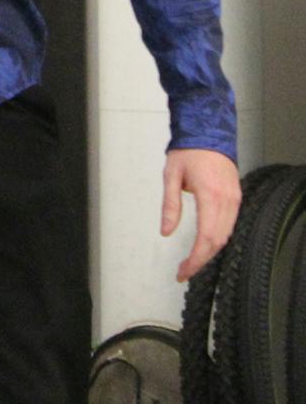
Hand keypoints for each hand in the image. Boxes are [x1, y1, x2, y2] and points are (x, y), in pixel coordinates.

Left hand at [162, 148, 240, 281]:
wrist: (209, 132)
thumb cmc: (187, 152)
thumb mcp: (171, 176)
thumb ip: (170, 206)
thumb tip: (165, 232)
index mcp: (210, 196)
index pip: (206, 237)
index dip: (196, 258)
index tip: (183, 270)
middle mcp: (227, 201)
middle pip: (218, 241)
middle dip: (201, 260)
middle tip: (184, 271)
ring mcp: (235, 200)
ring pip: (226, 235)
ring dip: (210, 251)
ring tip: (192, 261)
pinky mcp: (237, 198)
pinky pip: (230, 225)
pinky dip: (218, 239)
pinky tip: (205, 245)